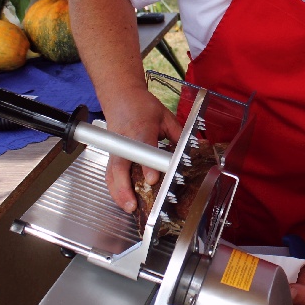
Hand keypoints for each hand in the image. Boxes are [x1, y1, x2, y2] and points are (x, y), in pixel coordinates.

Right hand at [102, 88, 183, 213]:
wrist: (120, 96)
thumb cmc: (142, 105)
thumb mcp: (165, 116)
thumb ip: (178, 135)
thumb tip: (193, 150)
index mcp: (141, 129)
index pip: (143, 150)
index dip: (148, 166)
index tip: (152, 179)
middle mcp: (125, 141)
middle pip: (121, 166)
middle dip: (125, 186)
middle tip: (133, 204)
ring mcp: (116, 148)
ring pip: (112, 173)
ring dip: (118, 192)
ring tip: (128, 207)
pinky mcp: (112, 154)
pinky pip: (110, 174)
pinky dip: (115, 188)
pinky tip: (123, 200)